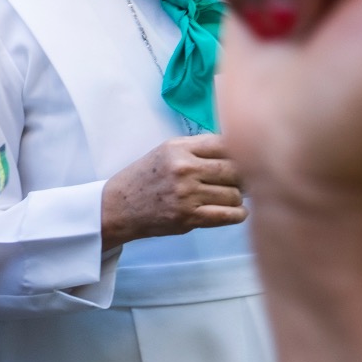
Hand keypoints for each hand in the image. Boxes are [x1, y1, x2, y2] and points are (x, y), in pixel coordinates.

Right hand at [100, 133, 244, 247]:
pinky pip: (229, 215)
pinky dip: (238, 214)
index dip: (241, 152)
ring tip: (228, 197)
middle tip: (240, 182)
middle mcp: (183, 168)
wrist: (119, 206)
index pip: (226, 144)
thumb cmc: (146, 178)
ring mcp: (186, 194)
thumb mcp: (166, 152)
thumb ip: (199, 147)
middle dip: (242, 177)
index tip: (243, 160)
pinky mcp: (189, 217)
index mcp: (178, 148)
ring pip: (235, 194)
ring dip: (237, 198)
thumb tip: (241, 149)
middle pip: (235, 169)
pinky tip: (234, 211)